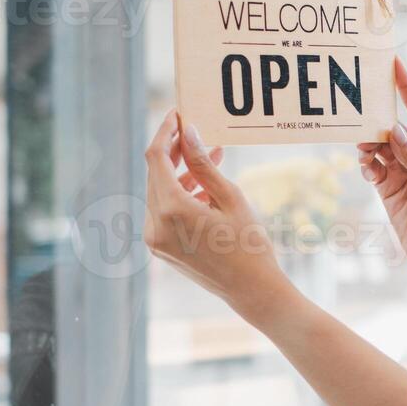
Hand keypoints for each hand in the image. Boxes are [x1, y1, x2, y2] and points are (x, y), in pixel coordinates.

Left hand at [143, 110, 293, 317]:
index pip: (157, 158)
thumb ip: (203, 164)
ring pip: (159, 192)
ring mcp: (155, 239)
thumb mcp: (230, 197)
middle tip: (198, 134)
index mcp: (171, 210)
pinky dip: (180, 196)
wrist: (251, 290)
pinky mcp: (160, 248)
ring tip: (212, 160)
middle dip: (176, 152)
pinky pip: (163, 211)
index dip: (166, 132)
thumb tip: (188, 133)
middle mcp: (155, 225)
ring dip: (181, 174)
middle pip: (155, 174)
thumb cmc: (249, 244)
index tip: (178, 115)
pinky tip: (205, 190)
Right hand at [357, 57, 406, 268]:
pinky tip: (367, 170)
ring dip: (369, 144)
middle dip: (378, 120)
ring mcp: (403, 168)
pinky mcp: (388, 185)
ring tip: (365, 151)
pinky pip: (372, 165)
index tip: (394, 63)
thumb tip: (394, 130)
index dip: (406, 86)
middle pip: (394, 125)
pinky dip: (366, 164)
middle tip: (363, 115)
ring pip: (379, 144)